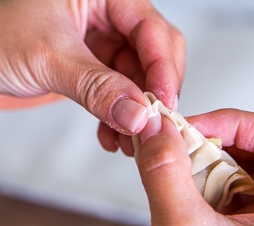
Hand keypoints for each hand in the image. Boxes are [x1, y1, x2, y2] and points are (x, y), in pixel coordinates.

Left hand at [0, 0, 184, 154]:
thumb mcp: (49, 57)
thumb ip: (97, 87)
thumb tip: (137, 115)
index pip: (151, 30)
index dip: (163, 68)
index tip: (164, 104)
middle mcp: (111, 16)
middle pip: (154, 55)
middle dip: (153, 93)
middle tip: (150, 124)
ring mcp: (106, 43)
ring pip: (139, 80)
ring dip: (136, 113)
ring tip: (129, 141)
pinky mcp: (98, 68)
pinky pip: (121, 93)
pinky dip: (119, 116)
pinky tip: (112, 135)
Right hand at [135, 109, 253, 225]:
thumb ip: (166, 175)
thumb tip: (156, 130)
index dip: (239, 123)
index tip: (197, 127)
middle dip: (212, 147)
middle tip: (179, 148)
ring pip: (238, 169)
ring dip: (203, 167)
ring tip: (179, 178)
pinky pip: (226, 190)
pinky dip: (200, 185)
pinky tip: (184, 196)